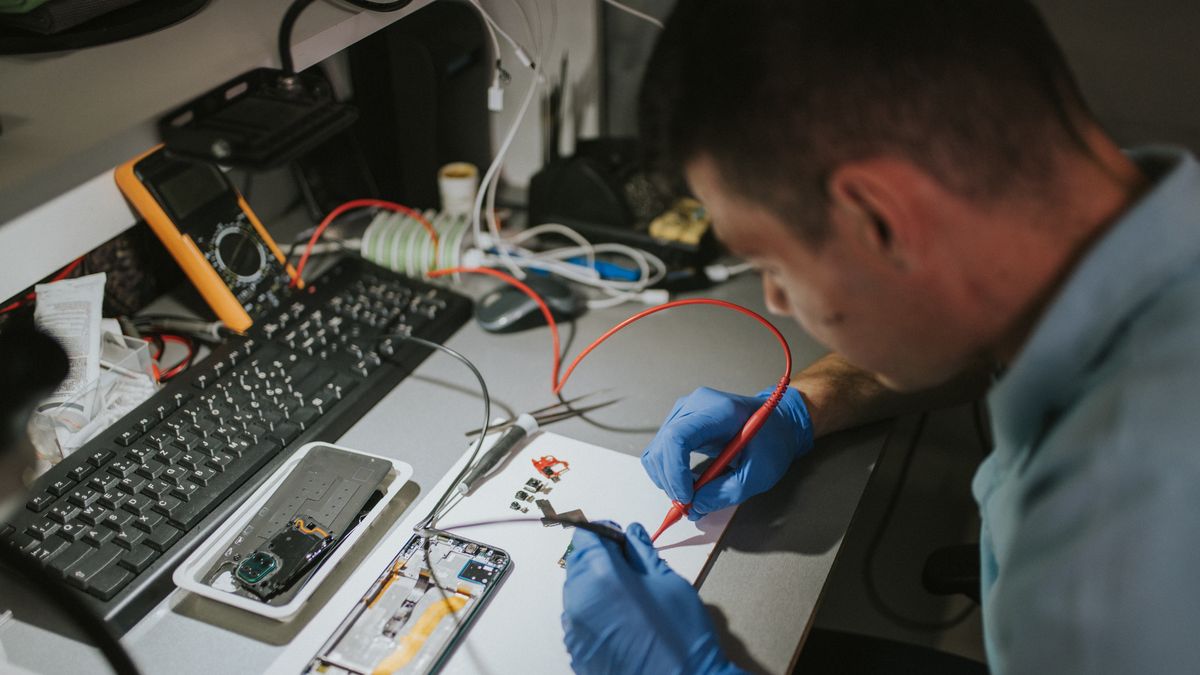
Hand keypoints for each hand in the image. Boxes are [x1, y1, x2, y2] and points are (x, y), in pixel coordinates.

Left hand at [561, 522, 743, 674]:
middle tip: (628, 568)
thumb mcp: (669, 583)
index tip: (619, 539)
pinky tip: (621, 622)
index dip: (604, 533)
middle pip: (577, 563)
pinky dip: (594, 615)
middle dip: (599, 560)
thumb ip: (643, 553)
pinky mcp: (577, 653)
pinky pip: (579, 622)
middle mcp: (580, 602)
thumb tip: (632, 535)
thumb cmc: (682, 638)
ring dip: (595, 588)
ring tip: (627, 599)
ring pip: (577, 593)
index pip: (586, 538)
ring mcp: (575, 631)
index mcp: (602, 577)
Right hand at [641, 386, 813, 518]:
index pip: (677, 437)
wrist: (777, 423)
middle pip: (662, 446)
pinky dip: (668, 473)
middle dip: (671, 482)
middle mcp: (694, 406)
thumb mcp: (759, 473)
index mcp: (717, 412)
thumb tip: (695, 507)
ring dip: (667, 479)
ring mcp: (684, 412)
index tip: (686, 497)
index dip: (675, 471)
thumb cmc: (772, 441)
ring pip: (656, 451)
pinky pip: (660, 451)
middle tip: (689, 506)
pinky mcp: (679, 423)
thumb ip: (726, 493)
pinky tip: (688, 482)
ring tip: (692, 494)